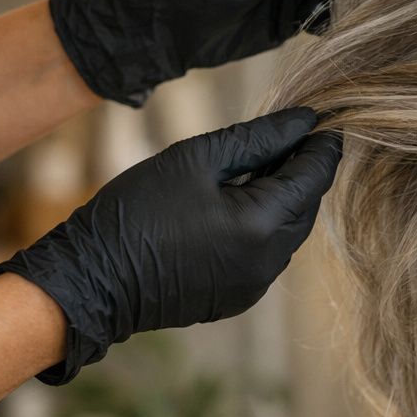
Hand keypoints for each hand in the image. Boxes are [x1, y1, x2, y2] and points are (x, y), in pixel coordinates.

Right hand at [0, 108, 341, 383]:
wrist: (92, 280)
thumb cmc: (137, 210)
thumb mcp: (195, 159)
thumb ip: (257, 139)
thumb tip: (302, 121)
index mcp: (262, 226)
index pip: (314, 177)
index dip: (322, 145)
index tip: (325, 118)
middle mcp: (270, 262)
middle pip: (306, 207)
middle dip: (304, 171)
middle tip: (293, 135)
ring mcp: (256, 285)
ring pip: (289, 232)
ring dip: (284, 199)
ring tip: (263, 164)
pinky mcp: (240, 297)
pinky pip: (267, 255)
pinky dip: (264, 227)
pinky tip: (241, 204)